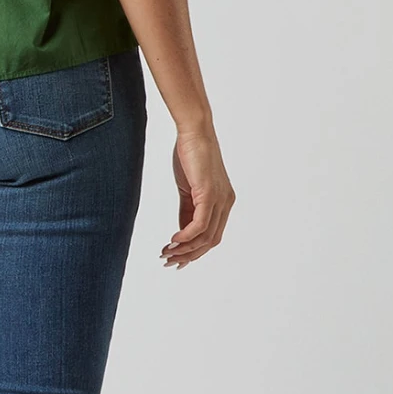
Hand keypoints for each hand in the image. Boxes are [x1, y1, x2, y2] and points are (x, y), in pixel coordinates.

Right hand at [162, 130, 233, 267]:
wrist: (194, 132)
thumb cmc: (190, 156)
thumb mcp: (188, 189)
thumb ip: (187, 211)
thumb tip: (181, 233)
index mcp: (223, 202)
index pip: (212, 236)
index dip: (195, 252)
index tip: (176, 259)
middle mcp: (226, 203)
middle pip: (210, 242)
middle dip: (189, 255)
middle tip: (169, 261)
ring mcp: (220, 199)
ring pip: (205, 237)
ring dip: (185, 249)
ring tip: (167, 253)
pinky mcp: (209, 194)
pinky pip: (200, 224)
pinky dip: (186, 236)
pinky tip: (173, 241)